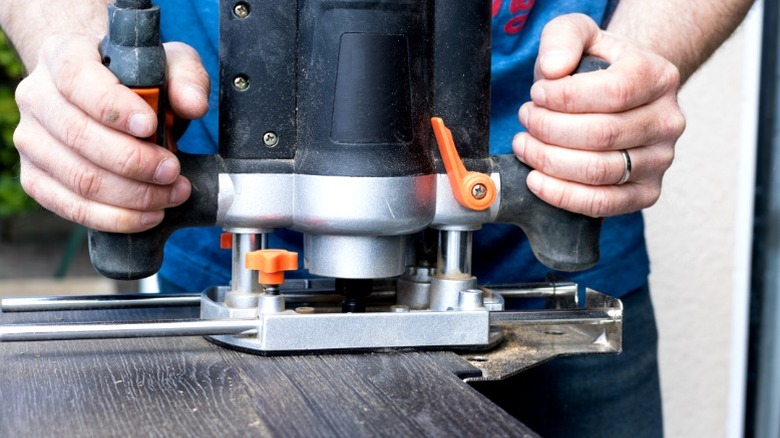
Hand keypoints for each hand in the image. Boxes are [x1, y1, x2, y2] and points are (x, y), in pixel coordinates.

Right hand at [12, 33, 208, 231]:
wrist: (106, 96)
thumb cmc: (139, 78)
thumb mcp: (170, 64)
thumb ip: (186, 77)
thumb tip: (193, 104)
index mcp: (63, 55)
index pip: (78, 80)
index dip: (114, 108)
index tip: (151, 126)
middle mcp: (36, 96)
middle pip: (79, 136)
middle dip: (135, 162)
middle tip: (174, 172)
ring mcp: (30, 140)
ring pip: (78, 178)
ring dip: (132, 196)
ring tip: (171, 195)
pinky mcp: (35, 177)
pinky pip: (70, 207)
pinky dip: (114, 218)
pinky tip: (148, 216)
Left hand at [512, 14, 684, 216]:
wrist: (619, 96)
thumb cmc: (595, 68)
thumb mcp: (579, 35)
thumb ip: (563, 38)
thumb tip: (553, 70)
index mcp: (659, 77)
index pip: (613, 92)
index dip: (565, 98)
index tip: (536, 94)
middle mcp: (668, 121)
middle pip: (602, 135)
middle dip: (549, 129)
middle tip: (526, 119)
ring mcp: (661, 161)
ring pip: (598, 172)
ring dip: (549, 161)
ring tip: (525, 145)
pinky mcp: (646, 193)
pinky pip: (602, 204)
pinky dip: (562, 196)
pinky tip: (536, 180)